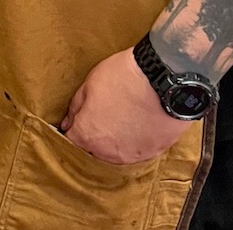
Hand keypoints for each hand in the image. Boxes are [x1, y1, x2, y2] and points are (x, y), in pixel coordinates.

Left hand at [60, 48, 191, 164]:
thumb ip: (76, 108)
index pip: (71, 141)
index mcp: (88, 134)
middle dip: (92, 136)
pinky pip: (136, 151)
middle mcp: (107, 152)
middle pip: (92, 150)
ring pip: (114, 153)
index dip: (71, 129)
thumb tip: (67, 122)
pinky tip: (136, 124)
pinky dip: (133, 141)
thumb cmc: (124, 78)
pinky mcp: (152, 154)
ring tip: (119, 118)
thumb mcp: (89, 84)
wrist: (164, 81)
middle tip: (99, 116)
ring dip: (112, 141)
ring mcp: (131, 155)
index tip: (75, 121)